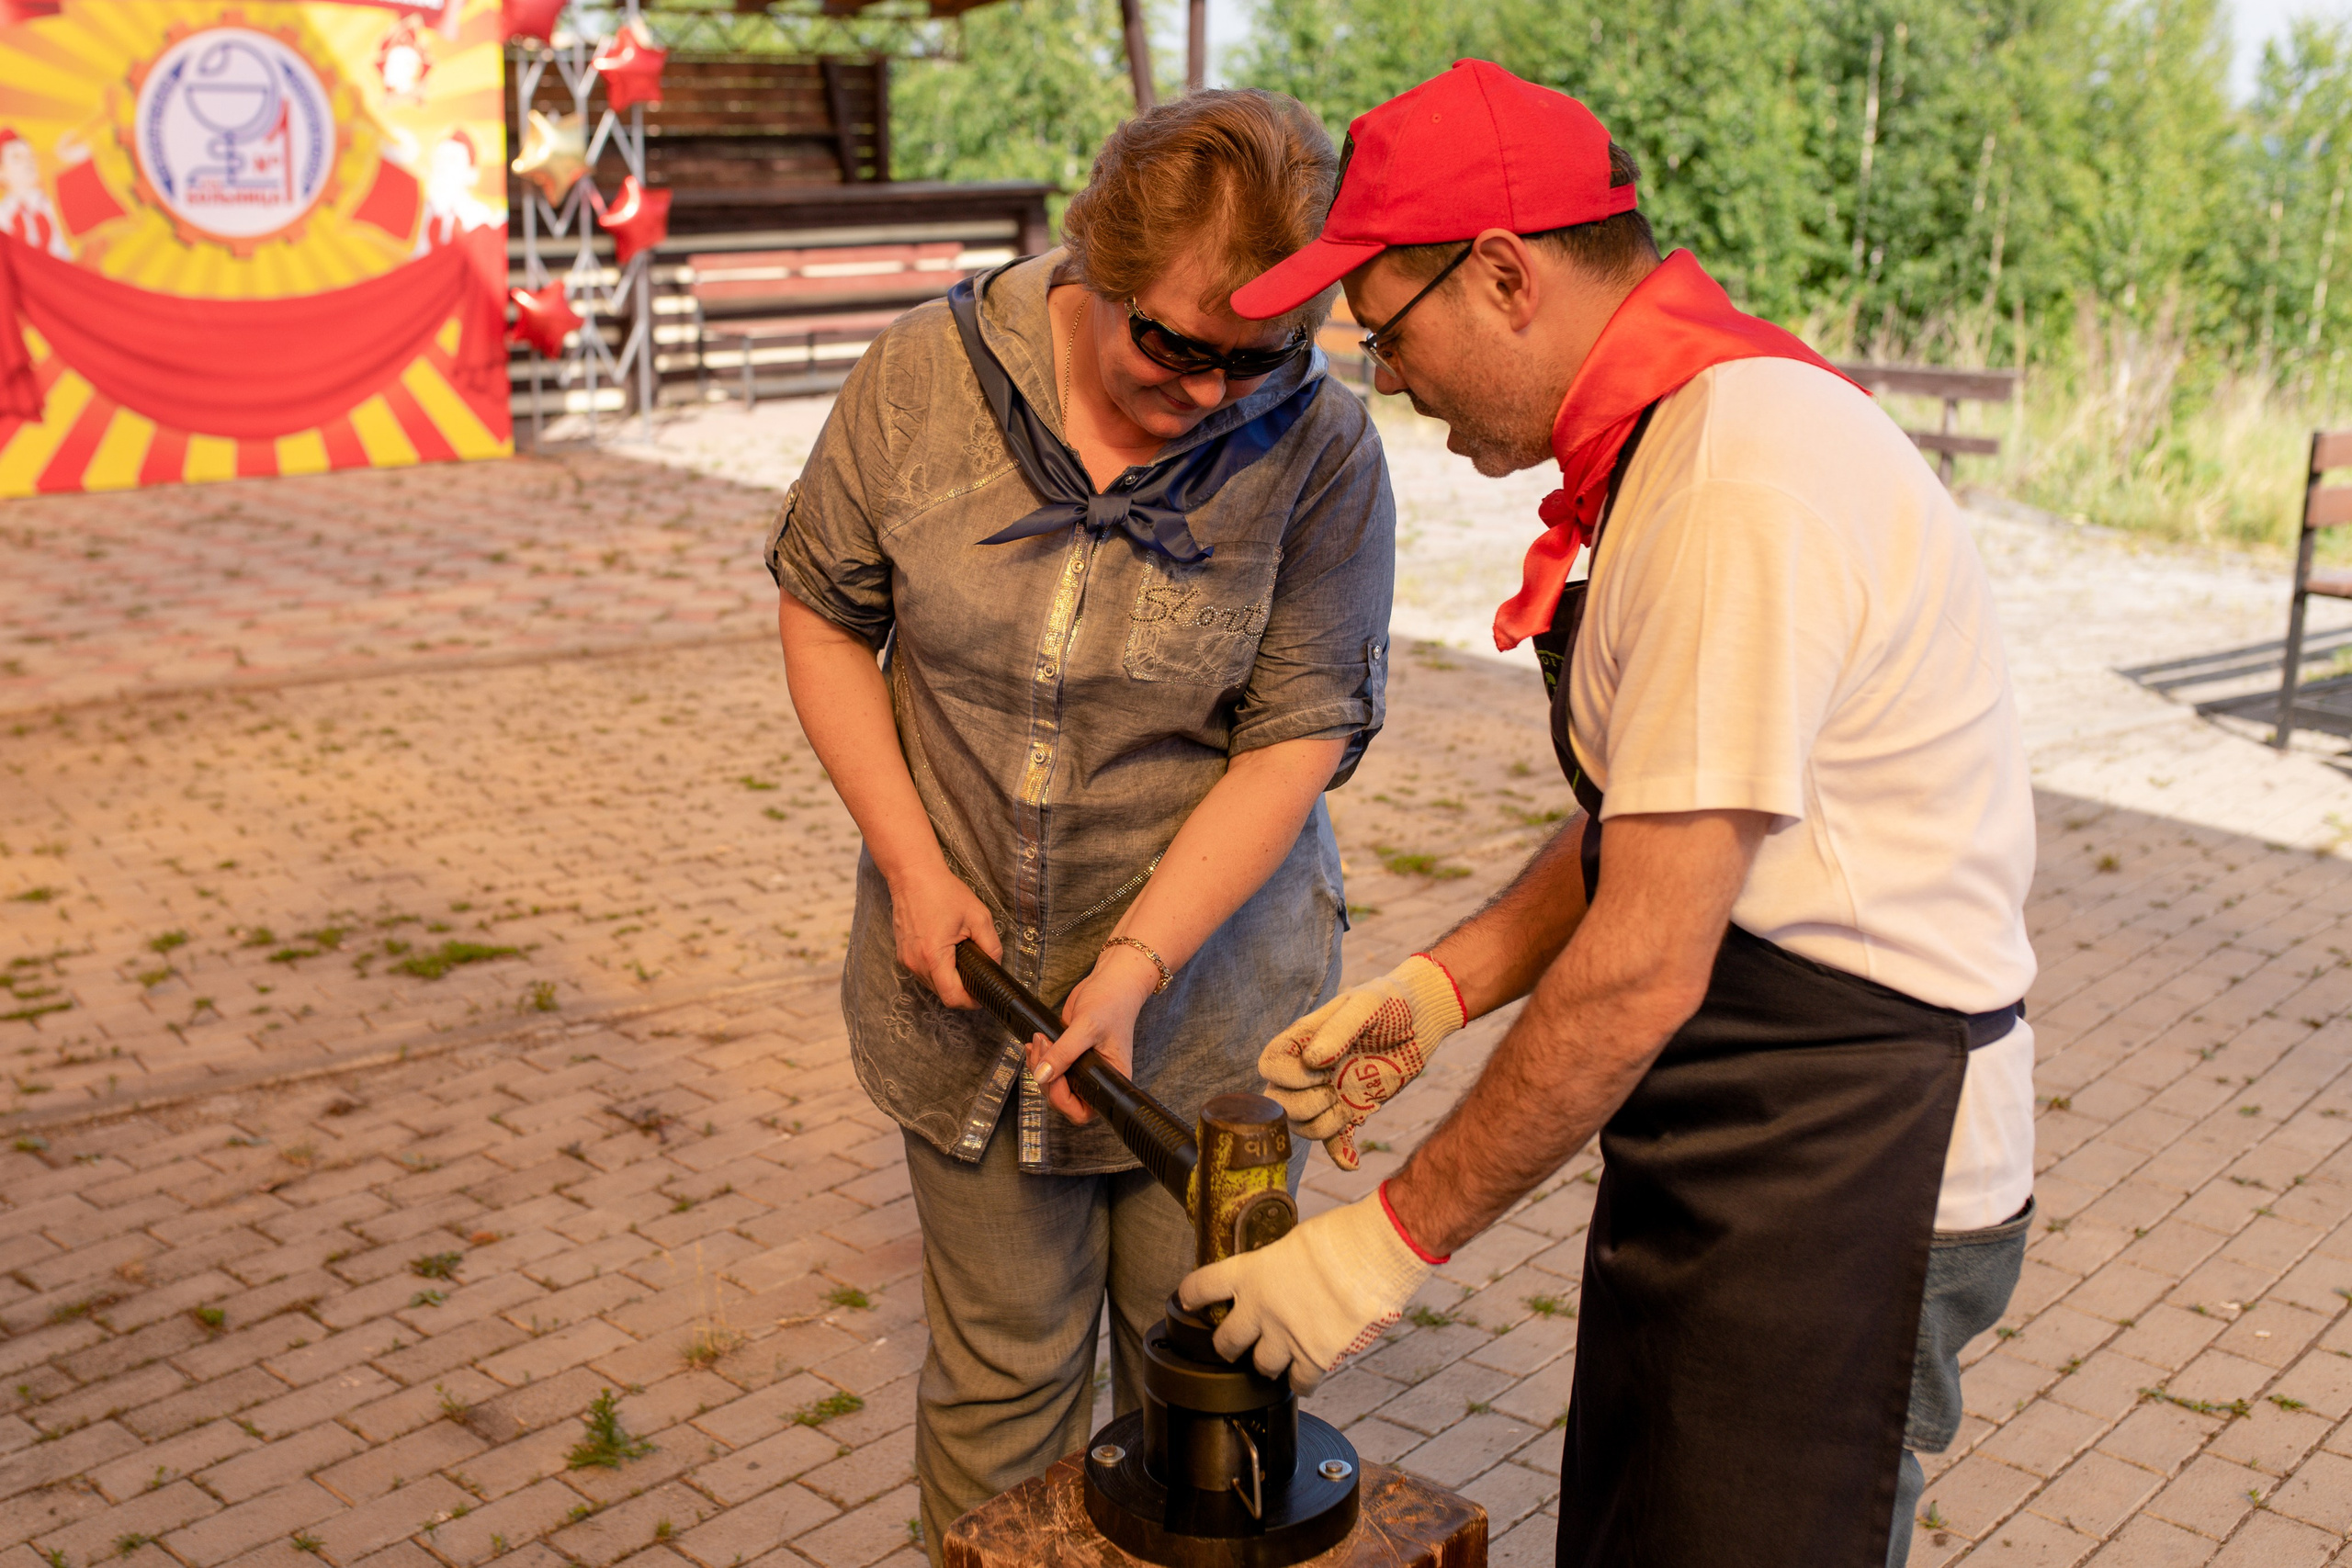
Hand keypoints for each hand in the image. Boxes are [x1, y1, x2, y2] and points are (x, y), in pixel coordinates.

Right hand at [889, 862, 999, 1009]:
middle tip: (978, 974)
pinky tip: (947, 953)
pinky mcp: (902, 954)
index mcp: (933, 956)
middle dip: (962, 990)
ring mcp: (906, 959)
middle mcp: (915, 962)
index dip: (970, 1002)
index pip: (952, 997)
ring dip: (949, 980)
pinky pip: (923, 973)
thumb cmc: (943, 892)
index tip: (982, 996)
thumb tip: (995, 966)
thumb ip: (991, 946)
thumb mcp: (978, 917)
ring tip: (962, 959)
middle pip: (942, 994)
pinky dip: (937, 970)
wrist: (913, 875)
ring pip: (932, 985)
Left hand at [1025, 945, 1157, 1121]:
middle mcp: (1096, 1079)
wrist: (1111, 980)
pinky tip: (1036, 1043)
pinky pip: (1050, 1068)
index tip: (1053, 1074)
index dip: (1062, 1099)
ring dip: (1039, 1066)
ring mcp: (1081, 1068)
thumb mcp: (1087, 1027)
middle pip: (1062, 1100)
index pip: (1082, 1111)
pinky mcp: (1070, 1055)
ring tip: (1039, 1041)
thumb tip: (1042, 1075)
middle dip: (1047, 1078)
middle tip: (1043, 1047)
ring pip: (1052, 1084)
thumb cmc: (1111, 1002)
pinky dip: (1039, 1058)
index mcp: (1110, 1080)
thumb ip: (1064, 1053)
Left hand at [1177, 1187, 1434, 1392]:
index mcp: (1250, 1273)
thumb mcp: (1293, 1242)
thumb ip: (1276, 1265)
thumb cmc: (1341, 1237)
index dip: (1191, 1296)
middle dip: (1229, 1345)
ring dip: (1269, 1363)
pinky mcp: (1315, 1357)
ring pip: (1262, 1367)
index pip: (1201, 1287)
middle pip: (1226, 1342)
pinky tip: (1306, 1375)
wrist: (1374, 1255)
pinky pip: (1299, 1383)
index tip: (1188, 1300)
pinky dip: (1302, 1381)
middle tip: (1236, 1343)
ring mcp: (1286, 1337)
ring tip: (1279, 1356)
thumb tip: (1278, 1275)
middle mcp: (1261, 1309)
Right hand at [1258, 954, 1466, 1169]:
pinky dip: (1341, 1155)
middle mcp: (1310, 1069)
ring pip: (1302, 1125)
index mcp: (1304, 1040)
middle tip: (1333, 1091)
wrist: (1422, 1018)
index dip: (1287, 1076)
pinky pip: (1336, 1141)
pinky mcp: (1353, 1108)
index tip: (1320, 1068)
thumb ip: (1338, 1030)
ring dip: (1321, 1127)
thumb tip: (1311, 1062)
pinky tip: (1353, 1162)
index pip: (1268, 1065)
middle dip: (1302, 1106)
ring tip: (1347, 1110)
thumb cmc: (1391, 1002)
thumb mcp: (1366, 1005)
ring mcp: (1330, 1091)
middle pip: (1279, 1103)